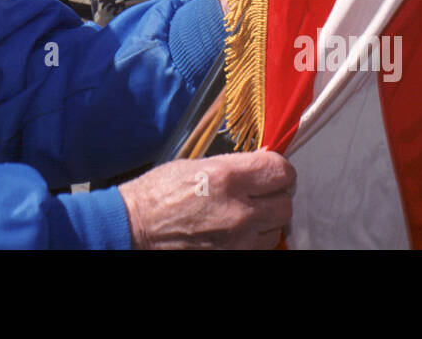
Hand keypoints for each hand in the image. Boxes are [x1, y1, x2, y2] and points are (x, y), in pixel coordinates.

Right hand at [118, 151, 294, 248]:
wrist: (137, 228)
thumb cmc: (159, 194)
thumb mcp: (196, 164)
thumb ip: (234, 165)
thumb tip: (262, 166)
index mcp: (226, 178)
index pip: (280, 171)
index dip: (278, 168)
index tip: (271, 170)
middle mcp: (237, 211)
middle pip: (285, 202)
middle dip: (275, 195)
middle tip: (260, 192)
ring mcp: (237, 240)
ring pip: (277, 228)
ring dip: (267, 219)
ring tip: (247, 212)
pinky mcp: (233, 256)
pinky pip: (262, 246)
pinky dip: (256, 238)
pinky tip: (239, 229)